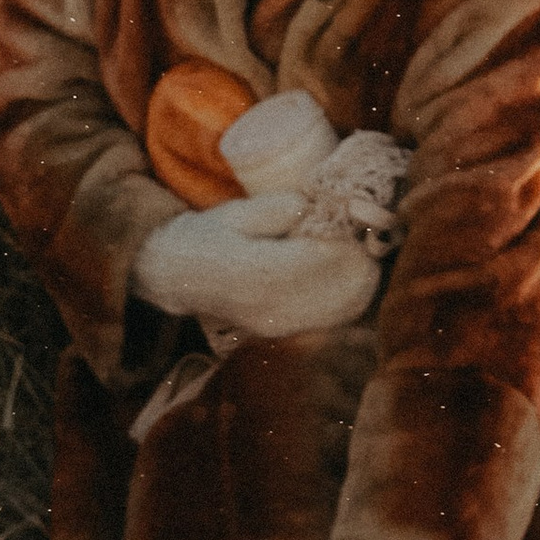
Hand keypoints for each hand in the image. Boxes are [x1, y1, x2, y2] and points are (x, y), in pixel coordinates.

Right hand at [135, 197, 380, 337]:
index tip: (356, 218)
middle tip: (361, 232)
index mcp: (256, 273)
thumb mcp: (238, 212)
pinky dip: (353, 294)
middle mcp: (271, 307)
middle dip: (361, 258)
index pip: (319, 261)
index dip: (346, 241)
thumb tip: (318, 208)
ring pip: (346, 308)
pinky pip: (336, 318)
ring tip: (358, 250)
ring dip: (362, 277)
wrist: (178, 277)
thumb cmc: (208, 236)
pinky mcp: (287, 331)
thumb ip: (279, 209)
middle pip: (341, 288)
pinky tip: (350, 272)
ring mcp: (280, 324)